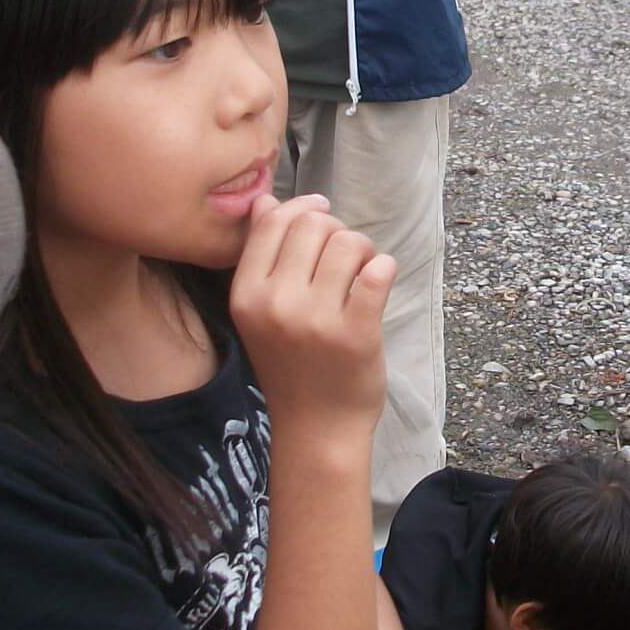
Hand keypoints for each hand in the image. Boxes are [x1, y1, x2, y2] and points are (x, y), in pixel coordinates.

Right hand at [229, 192, 393, 429]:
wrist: (316, 428)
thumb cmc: (292, 364)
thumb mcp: (261, 312)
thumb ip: (264, 257)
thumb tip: (266, 200)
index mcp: (246, 295)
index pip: (273, 222)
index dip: (302, 207)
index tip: (322, 212)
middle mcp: (276, 304)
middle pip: (314, 224)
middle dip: (336, 230)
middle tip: (344, 258)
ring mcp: (316, 319)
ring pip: (348, 242)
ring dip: (362, 250)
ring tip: (361, 274)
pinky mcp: (356, 332)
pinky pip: (378, 269)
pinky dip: (384, 268)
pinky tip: (378, 284)